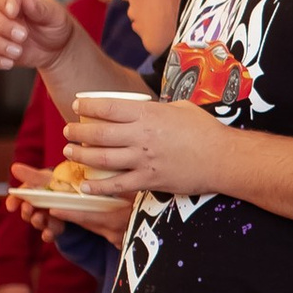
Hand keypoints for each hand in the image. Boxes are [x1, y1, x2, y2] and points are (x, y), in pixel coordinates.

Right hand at [0, 0, 73, 73]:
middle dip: (3, 26)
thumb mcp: (55, 14)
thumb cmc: (54, 24)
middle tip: (23, 36)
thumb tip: (28, 1)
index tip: (14, 12)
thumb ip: (42, 8)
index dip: (3, 0)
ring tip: (19, 51)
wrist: (56, 47)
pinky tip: (10, 62)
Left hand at [61, 98, 235, 204]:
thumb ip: (157, 108)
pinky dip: (98, 186)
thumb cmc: (206, 130)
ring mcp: (144, 160)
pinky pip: (117, 184)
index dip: (88, 106)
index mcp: (149, 113)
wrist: (223, 158)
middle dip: (77, 132)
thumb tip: (143, 109)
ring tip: (69, 152)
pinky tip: (85, 185)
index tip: (77, 106)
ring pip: (102, 158)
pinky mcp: (149, 180)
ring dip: (81, 155)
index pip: (108, 107)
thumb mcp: (180, 108)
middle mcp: (142, 136)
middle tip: (68, 131)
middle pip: (99, 133)